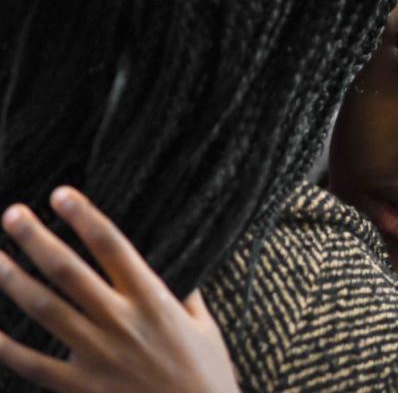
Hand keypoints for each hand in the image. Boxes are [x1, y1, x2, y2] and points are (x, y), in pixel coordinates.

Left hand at [0, 187, 240, 392]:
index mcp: (154, 301)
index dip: (85, 218)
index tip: (62, 195)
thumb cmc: (206, 374)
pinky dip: (3, 345)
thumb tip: (170, 267)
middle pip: (69, 271)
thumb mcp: (205, 326)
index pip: (113, 247)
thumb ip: (184, 294)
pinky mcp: (79, 386)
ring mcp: (96, 355)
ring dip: (13, 278)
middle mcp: (121, 322)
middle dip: (37, 239)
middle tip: (12, 213)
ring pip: (44, 309)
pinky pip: (31, 363)